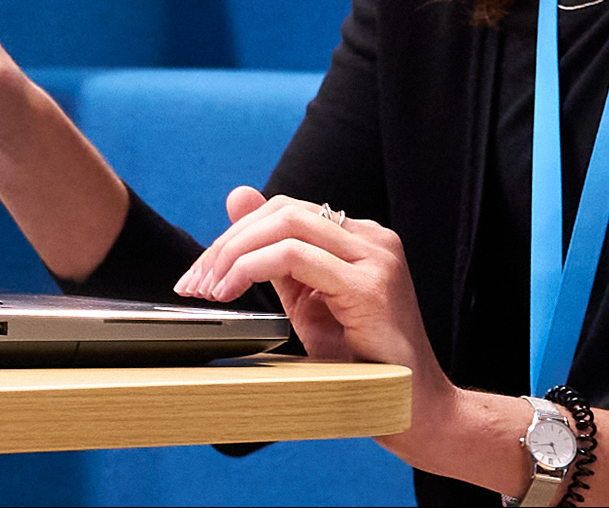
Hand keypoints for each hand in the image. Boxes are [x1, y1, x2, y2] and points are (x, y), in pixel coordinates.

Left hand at [176, 189, 464, 446]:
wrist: (414, 409)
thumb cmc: (362, 365)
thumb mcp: (308, 306)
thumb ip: (274, 259)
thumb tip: (237, 199)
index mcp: (362, 240)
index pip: (288, 212)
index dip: (237, 234)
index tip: (201, 273)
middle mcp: (374, 239)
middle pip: (284, 211)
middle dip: (228, 243)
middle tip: (194, 283)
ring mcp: (376, 258)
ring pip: (288, 225)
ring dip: (234, 254)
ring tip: (208, 290)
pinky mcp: (370, 286)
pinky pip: (296, 256)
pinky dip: (252, 268)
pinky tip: (231, 292)